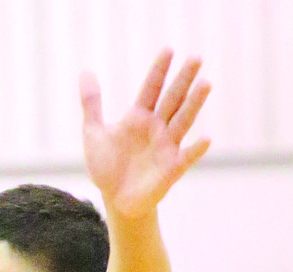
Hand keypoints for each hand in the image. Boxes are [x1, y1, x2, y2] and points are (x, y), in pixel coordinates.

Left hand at [81, 49, 209, 220]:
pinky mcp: (172, 169)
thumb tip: (85, 72)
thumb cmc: (107, 168)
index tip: (168, 49)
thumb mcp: (94, 134)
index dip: (159, 70)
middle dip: (184, 79)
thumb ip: (92, 104)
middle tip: (196, 58)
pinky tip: (206, 138)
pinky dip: (196, 149)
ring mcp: (166, 146)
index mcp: (139, 116)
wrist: (115, 201)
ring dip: (194, 103)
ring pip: (183, 120)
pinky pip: (186, 157)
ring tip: (206, 83)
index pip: (151, 87)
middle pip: (173, 98)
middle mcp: (157, 127)